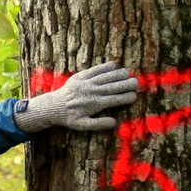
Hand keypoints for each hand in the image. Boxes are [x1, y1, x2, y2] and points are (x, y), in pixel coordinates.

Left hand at [14, 61, 142, 132]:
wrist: (54, 106)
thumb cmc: (69, 118)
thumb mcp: (83, 125)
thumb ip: (98, 124)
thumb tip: (114, 122)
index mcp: (94, 104)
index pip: (113, 100)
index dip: (125, 98)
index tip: (134, 96)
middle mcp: (91, 92)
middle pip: (112, 87)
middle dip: (125, 84)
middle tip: (137, 82)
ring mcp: (86, 83)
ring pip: (105, 76)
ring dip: (117, 74)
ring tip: (128, 73)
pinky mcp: (80, 76)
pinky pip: (94, 70)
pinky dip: (104, 67)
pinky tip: (113, 64)